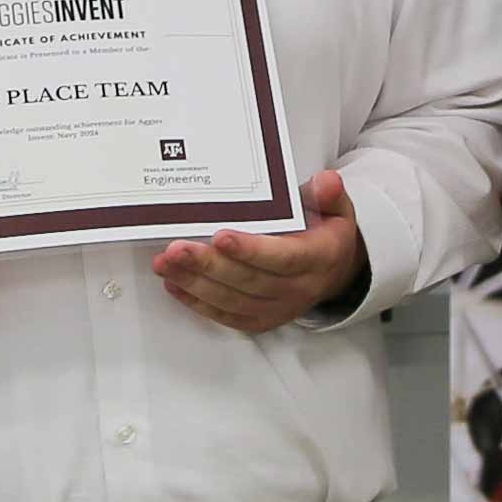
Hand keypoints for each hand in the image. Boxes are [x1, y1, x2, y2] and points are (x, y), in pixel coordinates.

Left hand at [157, 172, 367, 335]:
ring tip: (165, 263)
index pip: (283, 258)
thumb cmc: (326, 234)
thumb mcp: (336, 208)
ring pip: (232, 300)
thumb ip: (328, 194)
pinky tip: (174, 283)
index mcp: (318, 258)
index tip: (219, 236)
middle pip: (249, 281)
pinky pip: (226, 315)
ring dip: (195, 282)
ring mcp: (278, 308)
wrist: (335, 272)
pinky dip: (197, 301)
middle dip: (209, 265)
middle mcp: (298, 289)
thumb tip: (326, 182)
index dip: (250, 250)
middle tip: (176, 249)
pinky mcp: (260, 320)